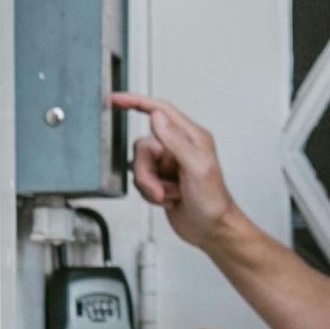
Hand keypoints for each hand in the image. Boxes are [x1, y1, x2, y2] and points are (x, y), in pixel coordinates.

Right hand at [113, 93, 235, 249]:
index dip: (136, 102)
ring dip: (150, 185)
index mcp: (191, 137)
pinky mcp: (160, 180)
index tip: (116, 100)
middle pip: (143, 146)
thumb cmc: (213, 200)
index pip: (160, 110)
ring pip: (139, 165)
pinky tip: (168, 199)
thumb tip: (157, 116)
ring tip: (168, 195)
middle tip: (160, 188)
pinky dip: (150, 193)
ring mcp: (168, 164)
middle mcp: (178, 147)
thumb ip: (176, 140)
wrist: (211, 229)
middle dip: (146, 171)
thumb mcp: (196, 167)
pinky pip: (141, 181)